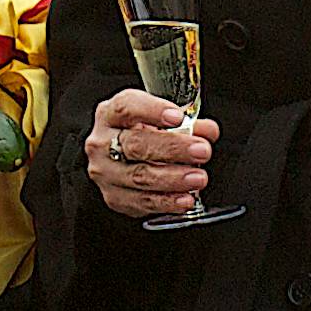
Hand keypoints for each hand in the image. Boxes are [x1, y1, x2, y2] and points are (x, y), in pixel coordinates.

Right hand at [85, 85, 214, 220]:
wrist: (121, 159)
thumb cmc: (142, 134)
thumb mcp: (161, 121)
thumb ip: (187, 123)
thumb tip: (208, 131)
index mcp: (110, 114)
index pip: (126, 108)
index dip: (152, 111)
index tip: (178, 117)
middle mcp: (102, 143)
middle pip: (135, 144)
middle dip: (172, 148)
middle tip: (201, 150)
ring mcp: (105, 172)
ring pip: (139, 176)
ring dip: (173, 178)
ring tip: (198, 177)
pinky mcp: (114, 197)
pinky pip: (142, 202)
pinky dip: (167, 202)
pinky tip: (185, 199)